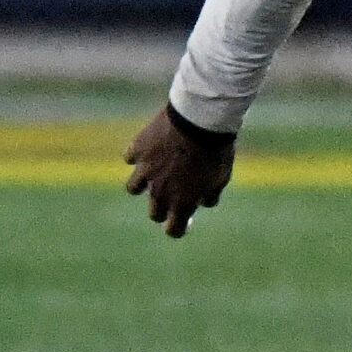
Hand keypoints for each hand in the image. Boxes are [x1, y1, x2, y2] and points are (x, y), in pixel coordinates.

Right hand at [124, 106, 234, 237]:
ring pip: (133, 188)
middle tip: (173, 193)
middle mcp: (160, 192)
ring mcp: (145, 171)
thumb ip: (209, 195)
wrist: (199, 122)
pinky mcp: (138, 149)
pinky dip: (138, 155)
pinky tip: (148, 149)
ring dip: (143, 184)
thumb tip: (202, 202)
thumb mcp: (221, 178)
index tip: (184, 219)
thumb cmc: (215, 152)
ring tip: (155, 173)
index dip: (178, 227)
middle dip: (163, 207)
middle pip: (154, 212)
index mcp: (181, 203)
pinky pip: (130, 158)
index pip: (173, 230)